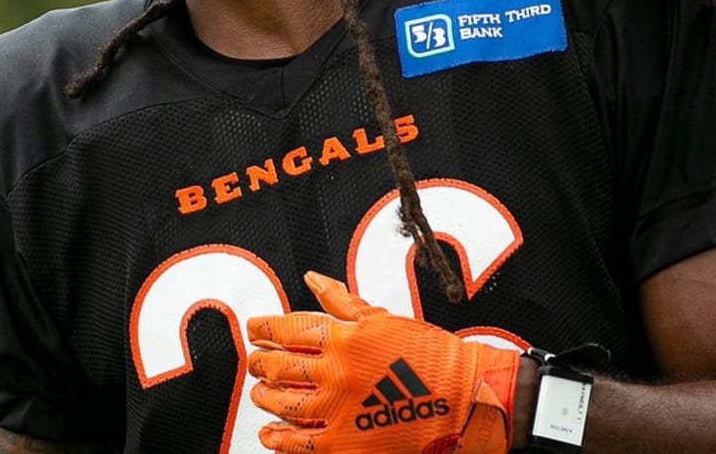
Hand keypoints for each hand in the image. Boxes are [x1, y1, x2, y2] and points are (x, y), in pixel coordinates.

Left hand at [247, 271, 519, 452]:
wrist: (461, 398)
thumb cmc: (429, 355)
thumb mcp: (383, 318)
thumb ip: (341, 299)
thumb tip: (312, 278)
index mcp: (343, 337)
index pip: (289, 329)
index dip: (265, 328)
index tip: (254, 328)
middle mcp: (335, 371)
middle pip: (280, 365)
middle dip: (260, 362)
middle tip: (254, 361)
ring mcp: (337, 410)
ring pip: (283, 403)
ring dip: (265, 397)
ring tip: (259, 393)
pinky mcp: (344, 444)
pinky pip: (299, 444)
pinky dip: (279, 440)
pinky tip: (270, 435)